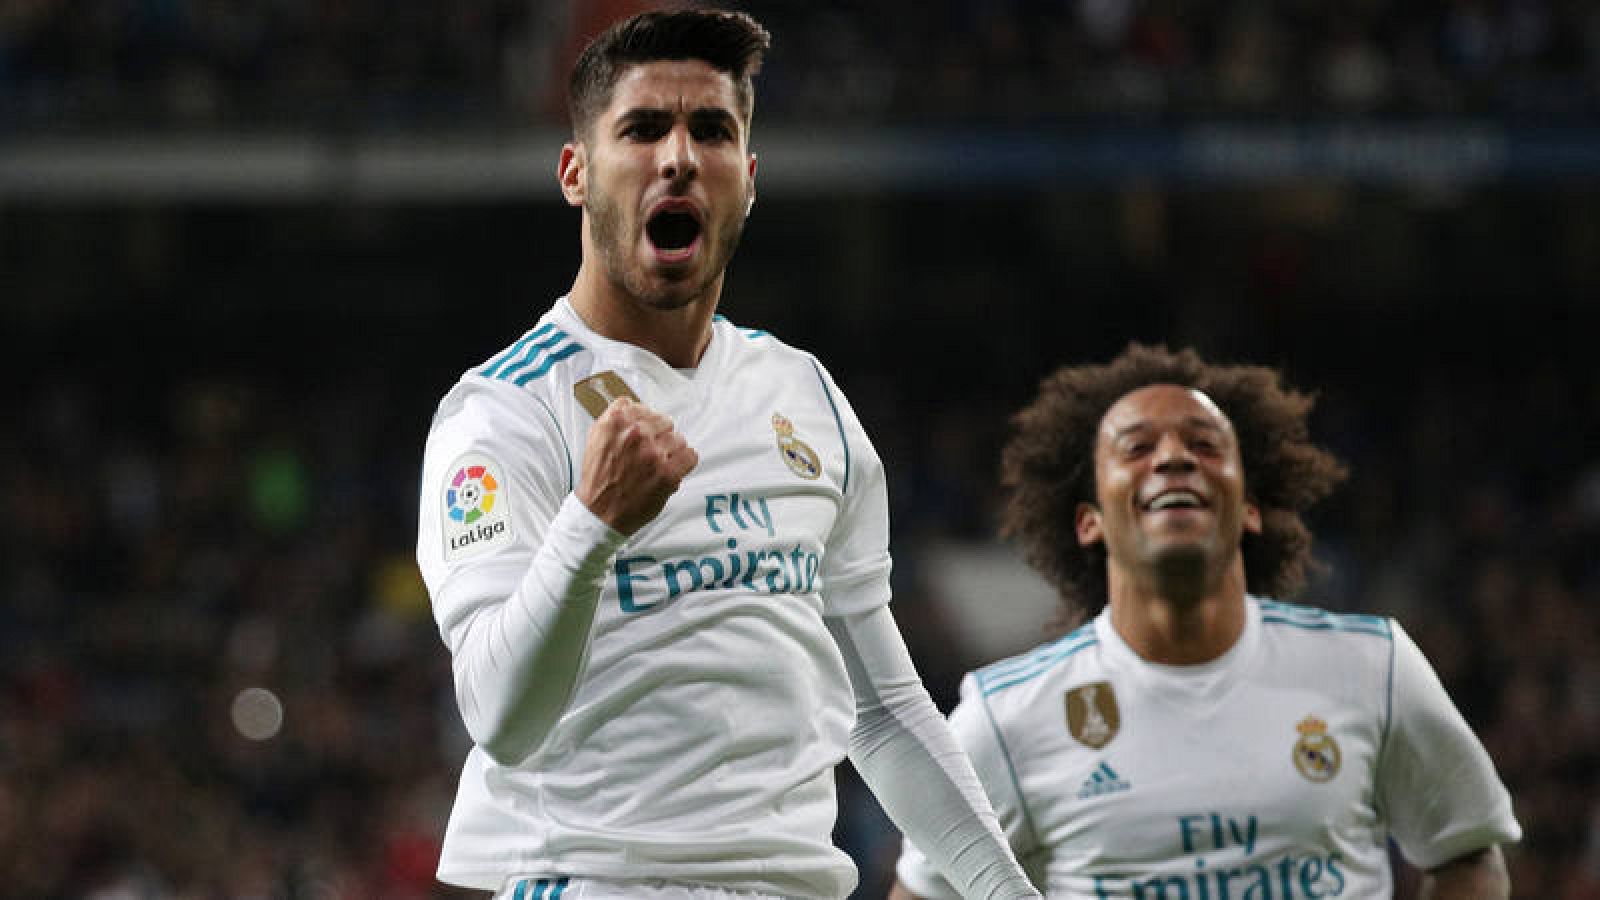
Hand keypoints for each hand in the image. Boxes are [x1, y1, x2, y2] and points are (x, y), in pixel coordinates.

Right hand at [576, 397, 697, 534]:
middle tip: (649, 452)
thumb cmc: (599, 480)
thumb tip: (632, 406)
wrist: (599, 513)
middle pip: (664, 421)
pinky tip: (672, 470)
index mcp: (616, 422)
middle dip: (659, 436)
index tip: (643, 432)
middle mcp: (636, 434)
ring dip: (671, 451)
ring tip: (657, 465)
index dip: (643, 421)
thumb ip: (614, 420)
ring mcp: (653, 453)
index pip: (642, 407)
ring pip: (679, 439)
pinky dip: (684, 463)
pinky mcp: (668, 473)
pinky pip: (690, 456)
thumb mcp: (595, 440)